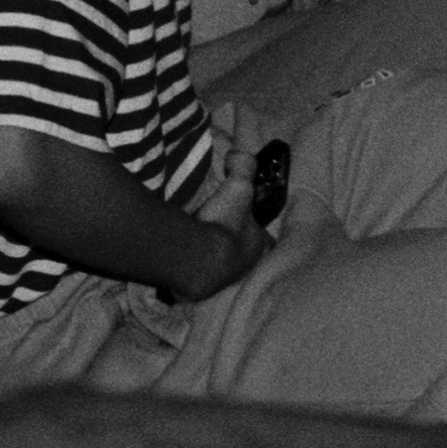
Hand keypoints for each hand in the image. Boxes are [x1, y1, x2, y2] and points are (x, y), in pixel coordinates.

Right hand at [173, 110, 274, 301]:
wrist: (193, 258)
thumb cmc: (223, 224)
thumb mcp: (238, 187)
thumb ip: (243, 167)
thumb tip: (238, 154)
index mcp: (261, 248)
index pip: (265, 240)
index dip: (257, 231)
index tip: (244, 223)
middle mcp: (246, 270)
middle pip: (243, 257)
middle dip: (233, 248)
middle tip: (217, 235)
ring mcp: (221, 284)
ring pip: (220, 270)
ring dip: (210, 260)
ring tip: (198, 248)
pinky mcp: (196, 293)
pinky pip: (196, 279)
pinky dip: (190, 271)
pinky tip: (181, 263)